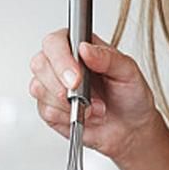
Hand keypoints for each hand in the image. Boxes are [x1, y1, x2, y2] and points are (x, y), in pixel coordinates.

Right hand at [29, 31, 159, 163]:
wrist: (130, 127)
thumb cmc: (130, 96)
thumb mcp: (128, 71)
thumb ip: (108, 58)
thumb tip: (85, 48)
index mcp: (79, 46)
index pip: (55, 42)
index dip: (61, 59)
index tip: (75, 79)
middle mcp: (61, 63)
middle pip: (40, 63)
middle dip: (60, 85)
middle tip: (83, 98)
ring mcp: (52, 86)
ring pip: (38, 88)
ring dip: (66, 103)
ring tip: (91, 107)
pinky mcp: (49, 109)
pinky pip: (46, 111)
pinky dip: (66, 116)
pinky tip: (82, 115)